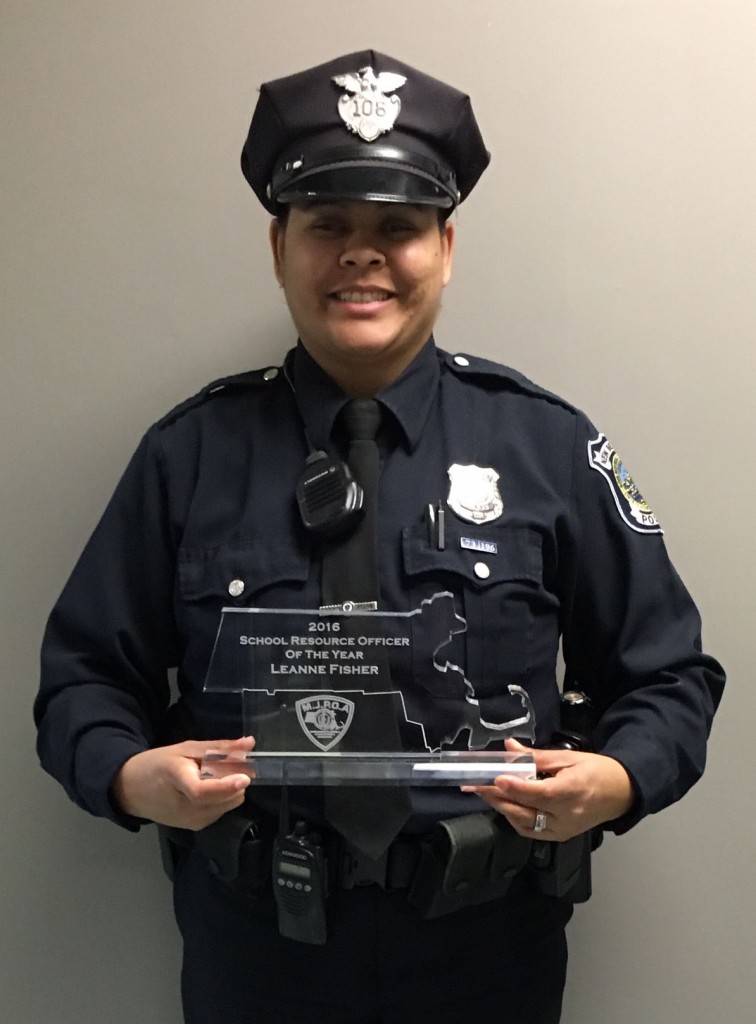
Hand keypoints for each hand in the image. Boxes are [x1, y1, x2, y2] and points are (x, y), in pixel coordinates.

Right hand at [111, 737, 253, 829]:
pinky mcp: (194, 828)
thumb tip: (250, 744)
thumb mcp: (186, 749)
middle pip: (224, 799)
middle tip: (229, 766)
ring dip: (230, 791)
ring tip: (213, 778)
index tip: (244, 778)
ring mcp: (190, 821)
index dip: (225, 786)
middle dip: (235, 782)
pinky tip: (208, 790)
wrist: (133, 790)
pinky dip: (222, 800)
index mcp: (177, 780)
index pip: (202, 791)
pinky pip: (220, 812)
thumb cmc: (158, 764)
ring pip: (228, 806)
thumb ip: (219, 748)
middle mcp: (185, 807)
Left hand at [461, 739, 634, 841]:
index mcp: (573, 791)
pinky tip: (504, 805)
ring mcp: (563, 830)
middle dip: (498, 798)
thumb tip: (509, 747)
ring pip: (525, 824)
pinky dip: (514, 818)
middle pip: (526, 811)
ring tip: (485, 793)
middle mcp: (567, 816)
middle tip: (476, 784)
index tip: (495, 777)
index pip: (539, 794)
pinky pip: (531, 831)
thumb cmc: (597, 770)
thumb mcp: (568, 758)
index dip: (515, 787)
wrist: (622, 793)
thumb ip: (536, 756)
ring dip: (502, 808)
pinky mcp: (560, 837)